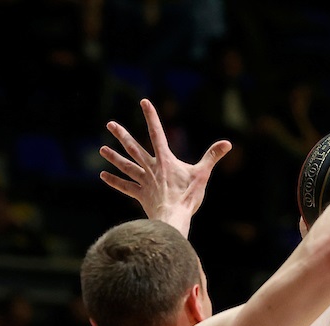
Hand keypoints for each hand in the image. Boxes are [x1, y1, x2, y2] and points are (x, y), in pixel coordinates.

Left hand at [99, 99, 230, 232]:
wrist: (173, 218)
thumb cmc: (188, 197)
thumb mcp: (202, 175)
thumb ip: (212, 157)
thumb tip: (227, 143)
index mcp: (165, 160)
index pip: (157, 133)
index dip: (151, 116)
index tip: (143, 102)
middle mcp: (151, 168)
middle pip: (133, 148)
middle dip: (122, 135)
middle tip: (110, 124)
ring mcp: (144, 182)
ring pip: (126, 166)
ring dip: (114, 157)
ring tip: (102, 149)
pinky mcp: (141, 195)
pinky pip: (125, 187)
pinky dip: (114, 181)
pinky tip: (103, 175)